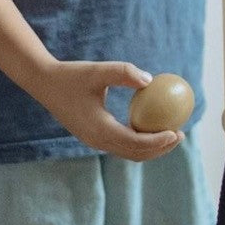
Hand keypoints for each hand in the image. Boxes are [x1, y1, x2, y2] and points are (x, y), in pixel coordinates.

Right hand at [32, 60, 183, 160]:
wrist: (44, 83)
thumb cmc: (72, 75)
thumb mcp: (98, 70)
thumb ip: (124, 73)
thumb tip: (150, 80)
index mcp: (99, 130)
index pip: (136, 143)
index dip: (159, 141)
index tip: (177, 132)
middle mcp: (97, 140)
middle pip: (136, 154)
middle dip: (161, 148)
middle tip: (180, 134)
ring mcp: (94, 141)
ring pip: (129, 152)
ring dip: (151, 147)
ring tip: (170, 133)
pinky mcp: (93, 137)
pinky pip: (121, 144)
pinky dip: (139, 141)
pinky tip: (151, 126)